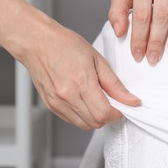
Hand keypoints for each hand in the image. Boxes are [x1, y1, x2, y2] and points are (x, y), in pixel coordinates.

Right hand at [19, 19, 140, 129]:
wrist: (37, 42)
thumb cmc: (64, 44)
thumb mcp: (97, 59)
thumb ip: (114, 83)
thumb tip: (130, 99)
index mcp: (81, 82)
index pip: (104, 113)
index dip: (117, 113)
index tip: (121, 106)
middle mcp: (67, 95)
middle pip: (95, 122)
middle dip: (107, 116)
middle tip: (110, 101)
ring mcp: (57, 102)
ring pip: (84, 125)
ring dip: (95, 117)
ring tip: (95, 99)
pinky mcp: (51, 105)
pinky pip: (72, 120)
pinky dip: (82, 115)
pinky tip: (83, 100)